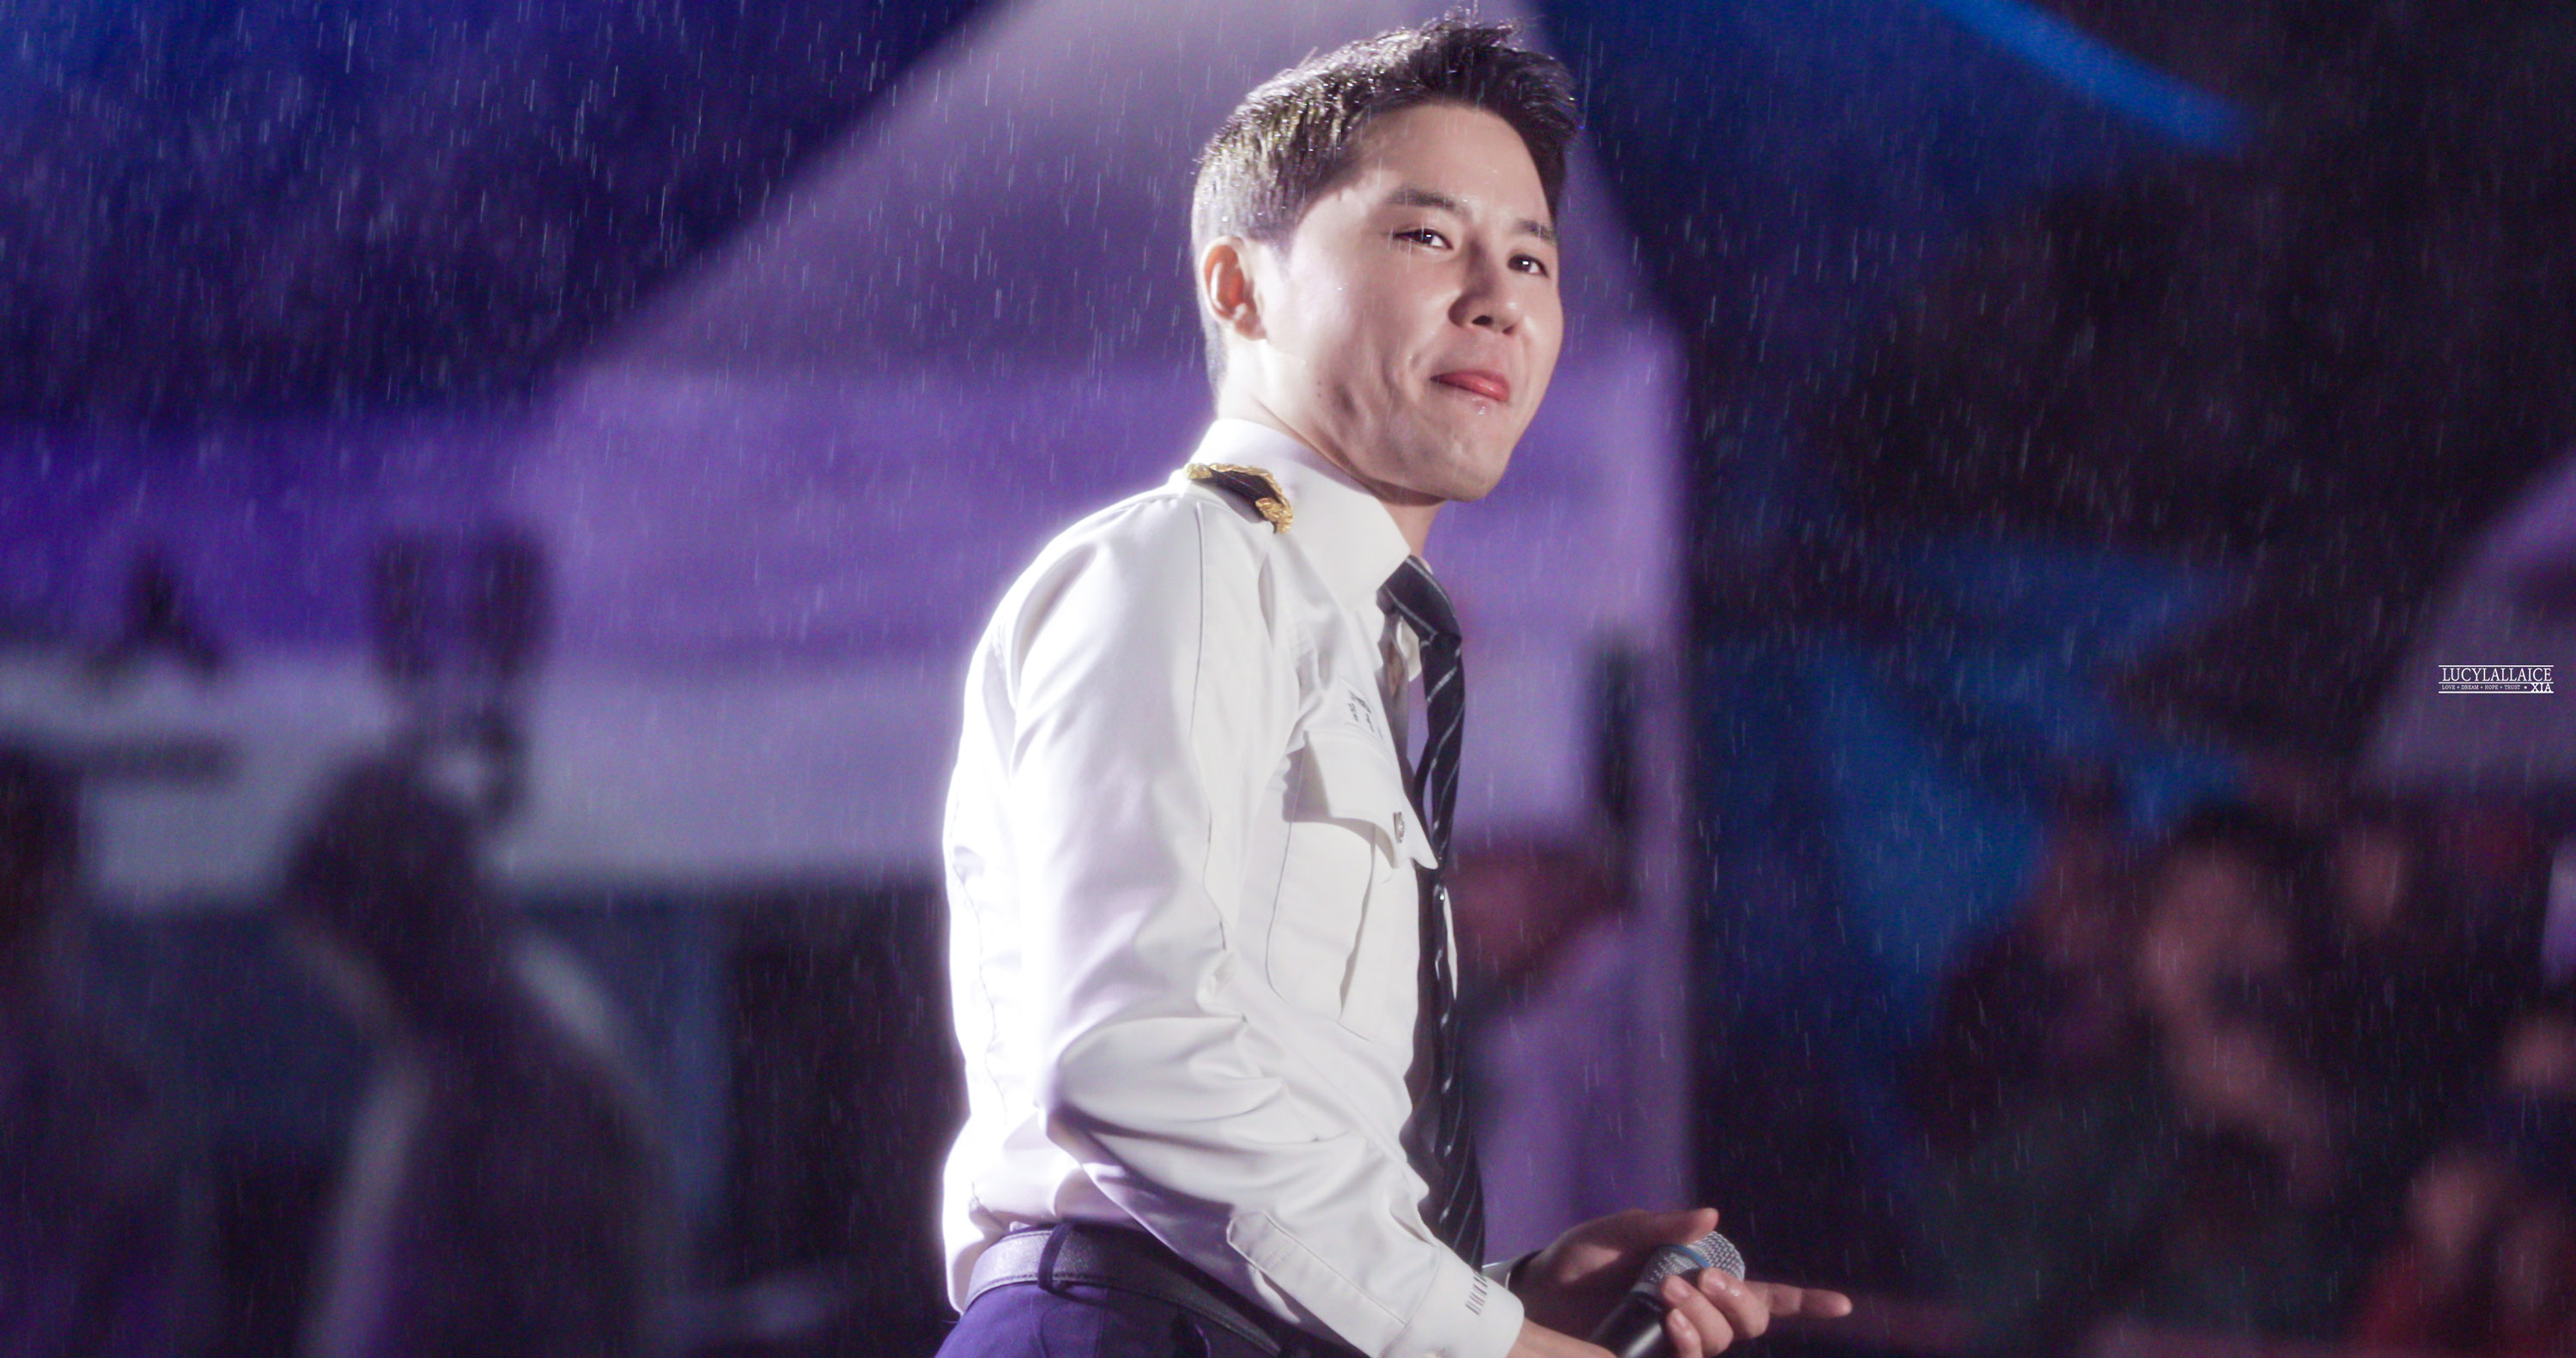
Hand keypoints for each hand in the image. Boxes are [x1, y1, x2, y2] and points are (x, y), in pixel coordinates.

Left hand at [1511, 1207, 1853, 1355]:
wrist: (1539, 1292)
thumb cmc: (1580, 1260)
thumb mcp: (1616, 1232)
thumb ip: (1661, 1226)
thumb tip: (1712, 1216)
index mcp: (1699, 1277)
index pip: (1761, 1293)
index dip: (1803, 1302)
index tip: (1843, 1305)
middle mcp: (1698, 1312)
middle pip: (1750, 1319)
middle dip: (1735, 1298)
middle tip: (1697, 1278)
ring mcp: (1678, 1337)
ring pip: (1722, 1338)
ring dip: (1703, 1316)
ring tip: (1665, 1294)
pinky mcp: (1654, 1353)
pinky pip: (1688, 1355)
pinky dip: (1687, 1338)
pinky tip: (1669, 1323)